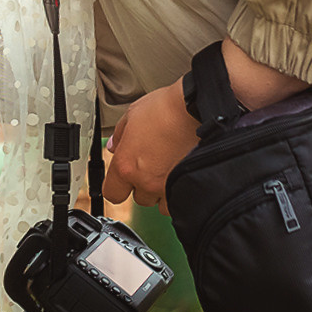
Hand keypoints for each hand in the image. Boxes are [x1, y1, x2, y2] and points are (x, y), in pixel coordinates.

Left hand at [101, 82, 199, 209]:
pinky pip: (180, 202)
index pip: (112, 193)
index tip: (124, 179)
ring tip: (170, 171)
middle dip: (144, 185)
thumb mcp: (133, 114)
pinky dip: (180, 193)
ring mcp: (168, 188)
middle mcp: (145, 181)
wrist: (198, 108)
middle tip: (154, 166)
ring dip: (162, 191)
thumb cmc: (167, 108)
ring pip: (160, 204)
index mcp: (126, 165)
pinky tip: (184, 176)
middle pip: (139, 198)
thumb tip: (113, 147)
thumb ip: (120, 135)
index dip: (118, 186)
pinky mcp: (189, 188)